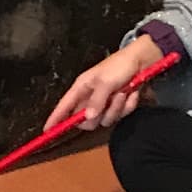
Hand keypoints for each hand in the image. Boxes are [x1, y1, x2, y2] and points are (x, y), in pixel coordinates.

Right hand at [44, 32, 168, 132]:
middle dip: (98, 115)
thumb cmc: (120, 65)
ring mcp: (105, 103)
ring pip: (106, 119)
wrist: (144, 61)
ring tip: (122, 93)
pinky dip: (128, 105)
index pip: (64, 106)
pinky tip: (131, 93)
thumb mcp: (105, 81)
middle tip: (105, 103)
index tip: (47, 130)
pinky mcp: (119, 106)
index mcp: (81, 88)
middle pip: (86, 120)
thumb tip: (87, 117)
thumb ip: (95, 101)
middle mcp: (91, 98)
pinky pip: (121, 115)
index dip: (55, 118)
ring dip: (116, 107)